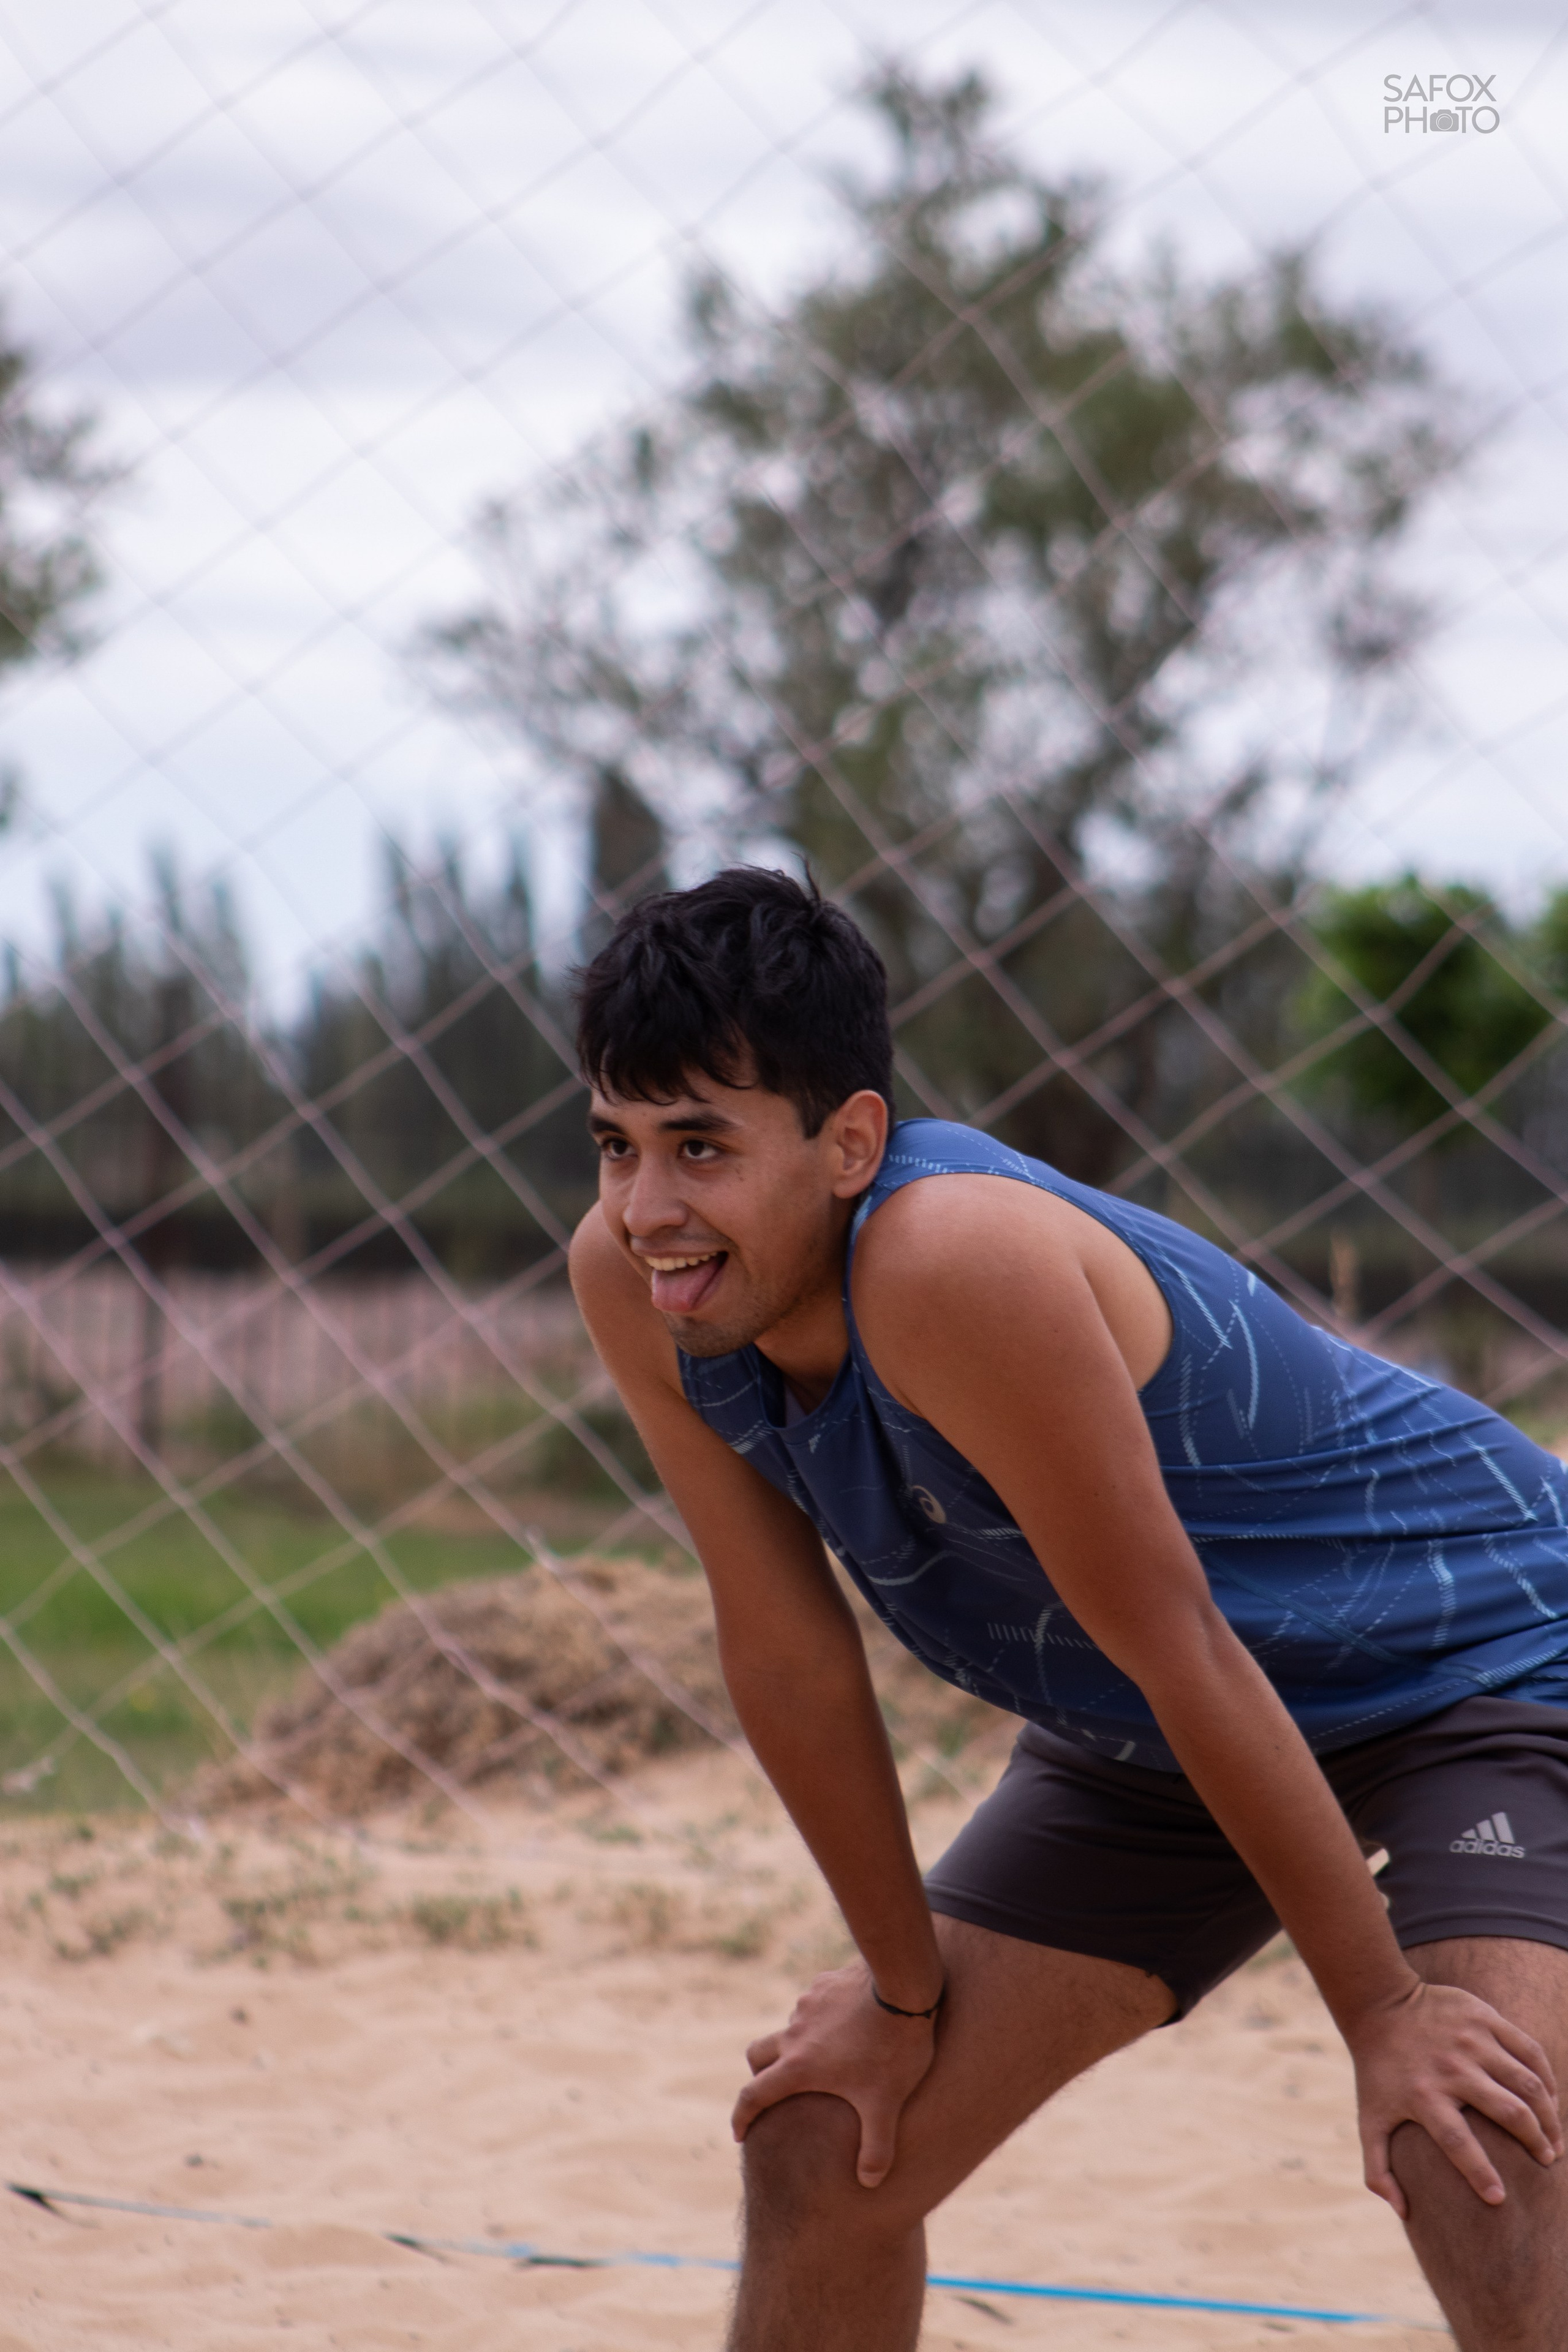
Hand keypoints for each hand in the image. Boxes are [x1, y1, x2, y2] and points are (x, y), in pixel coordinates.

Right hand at [731, 1963, 938, 2187]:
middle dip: (759, 2074)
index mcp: (799, 2066)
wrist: (902, 1985)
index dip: (742, 2117)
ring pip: (789, 2028)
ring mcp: (807, 2003)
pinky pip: (812, 2005)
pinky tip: (847, 2025)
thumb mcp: (887, 2104)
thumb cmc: (892, 2048)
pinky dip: (819, 2019)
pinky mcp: (825, 1983)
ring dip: (796, 2044)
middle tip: (774, 2092)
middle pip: (758, 2054)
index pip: (754, 2095)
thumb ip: (877, 2148)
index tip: (739, 2133)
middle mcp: (794, 2033)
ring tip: (825, 2059)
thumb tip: (868, 2183)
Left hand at [1349, 1975, 1562, 2215]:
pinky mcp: (1484, 2018)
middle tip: (1547, 2162)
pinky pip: (1530, 2051)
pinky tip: (1551, 2100)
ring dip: (1549, 2116)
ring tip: (1554, 2140)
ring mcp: (1470, 2041)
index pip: (1459, 2144)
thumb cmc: (1378, 2071)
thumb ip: (1378, 2168)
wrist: (1380, 2005)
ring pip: (1527, 2084)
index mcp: (1423, 2096)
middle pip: (1509, 2112)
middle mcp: (1451, 2069)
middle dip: (1536, 2143)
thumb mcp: (1369, 2118)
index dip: (1481, 2174)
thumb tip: (1404, 2213)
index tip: (1500, 2200)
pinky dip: (1547, 2078)